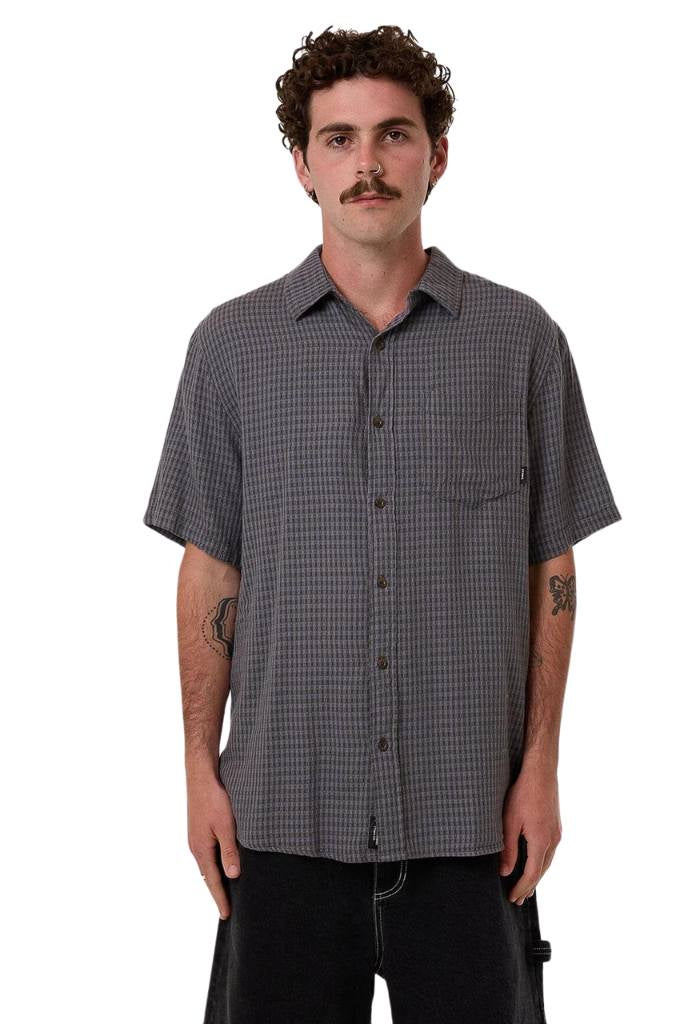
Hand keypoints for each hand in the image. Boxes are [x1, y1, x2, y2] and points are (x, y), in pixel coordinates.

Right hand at [187, 773, 240, 918]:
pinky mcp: (199, 830)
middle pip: (207, 876)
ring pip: (207, 864)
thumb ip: (230, 850)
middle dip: (217, 892)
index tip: (226, 915)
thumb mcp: (226, 826)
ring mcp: (196, 838)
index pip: (212, 881)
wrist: (201, 776)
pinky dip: (214, 864)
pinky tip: (221, 864)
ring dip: (215, 878)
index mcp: (201, 849)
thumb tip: (232, 876)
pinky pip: (207, 854)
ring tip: (225, 891)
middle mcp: (196, 847)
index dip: (220, 898)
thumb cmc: (215, 799)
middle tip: (226, 910)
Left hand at [498, 763, 561, 903]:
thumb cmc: (523, 794)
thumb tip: (505, 872)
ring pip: (547, 861)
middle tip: (519, 899)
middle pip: (542, 871)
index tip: (513, 899)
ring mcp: (556, 832)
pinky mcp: (555, 825)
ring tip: (527, 885)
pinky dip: (541, 861)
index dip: (522, 888)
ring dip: (537, 874)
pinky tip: (534, 861)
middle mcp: (553, 840)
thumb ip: (508, 849)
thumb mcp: (509, 822)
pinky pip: (549, 851)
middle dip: (530, 885)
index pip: (532, 874)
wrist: (541, 772)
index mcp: (541, 842)